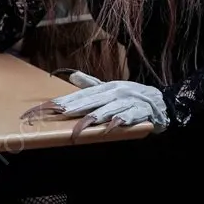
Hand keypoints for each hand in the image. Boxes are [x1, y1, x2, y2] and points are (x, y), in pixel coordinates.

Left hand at [22, 75, 168, 139]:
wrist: (162, 100)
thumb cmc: (131, 96)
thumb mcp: (110, 89)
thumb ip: (91, 84)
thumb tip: (72, 76)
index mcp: (102, 88)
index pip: (75, 96)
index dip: (57, 102)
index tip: (41, 109)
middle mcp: (112, 93)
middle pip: (86, 102)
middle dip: (68, 109)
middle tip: (52, 115)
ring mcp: (125, 103)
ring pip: (105, 110)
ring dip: (92, 118)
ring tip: (79, 125)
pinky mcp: (139, 114)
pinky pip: (128, 119)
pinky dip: (119, 123)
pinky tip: (110, 128)